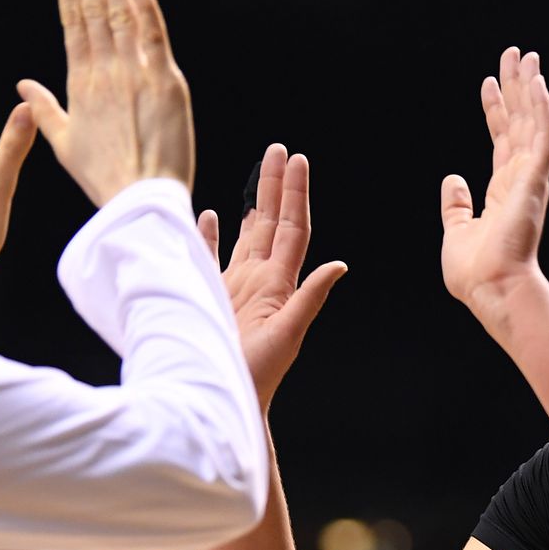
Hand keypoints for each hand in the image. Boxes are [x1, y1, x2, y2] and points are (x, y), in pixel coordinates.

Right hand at [17, 0, 193, 205]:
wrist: (139, 200)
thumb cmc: (104, 176)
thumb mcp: (64, 142)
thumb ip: (44, 107)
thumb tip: (22, 83)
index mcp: (81, 83)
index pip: (71, 22)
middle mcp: (105, 72)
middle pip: (93, 10)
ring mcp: (136, 75)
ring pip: (120, 15)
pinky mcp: (167, 84)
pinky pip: (154, 37)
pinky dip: (146, 8)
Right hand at [198, 144, 345, 409]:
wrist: (224, 400)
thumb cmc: (257, 376)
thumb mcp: (287, 335)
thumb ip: (309, 298)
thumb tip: (340, 265)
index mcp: (278, 284)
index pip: (291, 229)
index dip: (294, 194)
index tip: (298, 160)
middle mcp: (258, 280)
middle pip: (269, 223)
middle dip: (274, 186)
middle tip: (278, 149)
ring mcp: (234, 288)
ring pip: (243, 235)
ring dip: (248, 204)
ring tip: (254, 173)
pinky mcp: (209, 297)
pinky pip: (208, 258)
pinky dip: (208, 235)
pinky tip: (209, 213)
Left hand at [439, 48, 548, 321]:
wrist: (491, 291)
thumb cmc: (476, 273)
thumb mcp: (456, 232)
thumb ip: (457, 206)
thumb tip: (453, 180)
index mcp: (503, 191)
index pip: (501, 140)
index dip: (495, 110)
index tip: (488, 83)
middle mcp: (521, 180)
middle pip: (520, 122)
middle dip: (517, 88)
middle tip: (514, 55)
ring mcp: (530, 179)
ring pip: (534, 122)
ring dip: (530, 88)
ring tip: (523, 56)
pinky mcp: (535, 181)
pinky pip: (543, 137)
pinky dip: (541, 109)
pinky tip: (536, 83)